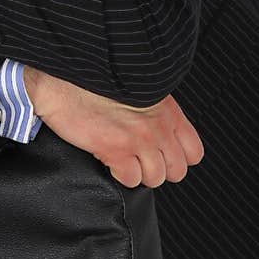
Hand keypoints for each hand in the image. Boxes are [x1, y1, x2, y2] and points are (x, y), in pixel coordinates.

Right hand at [23, 66, 203, 187]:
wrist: (64, 79)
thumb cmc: (95, 79)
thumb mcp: (137, 87)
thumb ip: (154, 108)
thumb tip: (158, 126)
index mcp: (167, 110)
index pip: (194, 151)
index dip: (178, 157)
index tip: (162, 154)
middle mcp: (157, 126)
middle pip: (176, 170)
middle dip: (159, 169)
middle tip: (141, 160)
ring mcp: (138, 140)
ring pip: (154, 178)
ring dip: (139, 173)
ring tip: (124, 160)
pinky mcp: (115, 150)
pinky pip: (130, 179)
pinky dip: (120, 175)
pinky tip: (110, 160)